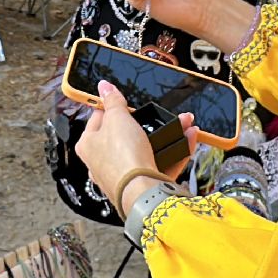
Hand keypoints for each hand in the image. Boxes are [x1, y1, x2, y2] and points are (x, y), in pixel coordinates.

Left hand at [76, 81, 195, 217]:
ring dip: (167, 135)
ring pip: (147, 149)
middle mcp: (103, 162)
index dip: (114, 107)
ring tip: (183, 123)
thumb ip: (112, 100)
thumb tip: (104, 86)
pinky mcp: (143, 184)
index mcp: (89, 145)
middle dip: (148, 121)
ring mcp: (124, 174)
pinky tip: (188, 138)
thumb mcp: (117, 118)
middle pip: (126, 134)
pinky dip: (175, 152)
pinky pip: (161, 164)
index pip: (98, 118)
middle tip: (161, 112)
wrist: (142, 192)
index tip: (127, 101)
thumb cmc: (122, 157)